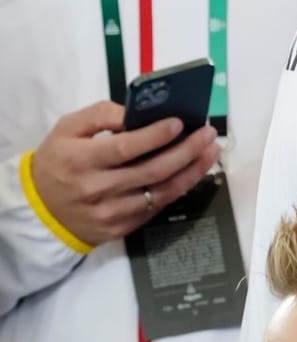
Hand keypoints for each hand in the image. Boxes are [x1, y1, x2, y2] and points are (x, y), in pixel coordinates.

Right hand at [28, 101, 220, 245]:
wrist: (40, 210)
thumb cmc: (57, 162)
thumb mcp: (67, 129)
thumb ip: (101, 114)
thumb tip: (137, 113)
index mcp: (80, 160)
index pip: (125, 148)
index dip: (156, 136)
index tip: (180, 123)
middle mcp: (96, 188)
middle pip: (152, 170)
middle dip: (187, 151)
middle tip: (208, 134)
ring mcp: (110, 212)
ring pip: (161, 192)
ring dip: (192, 171)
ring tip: (211, 151)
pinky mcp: (121, 229)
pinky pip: (157, 207)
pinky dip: (179, 188)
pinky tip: (192, 172)